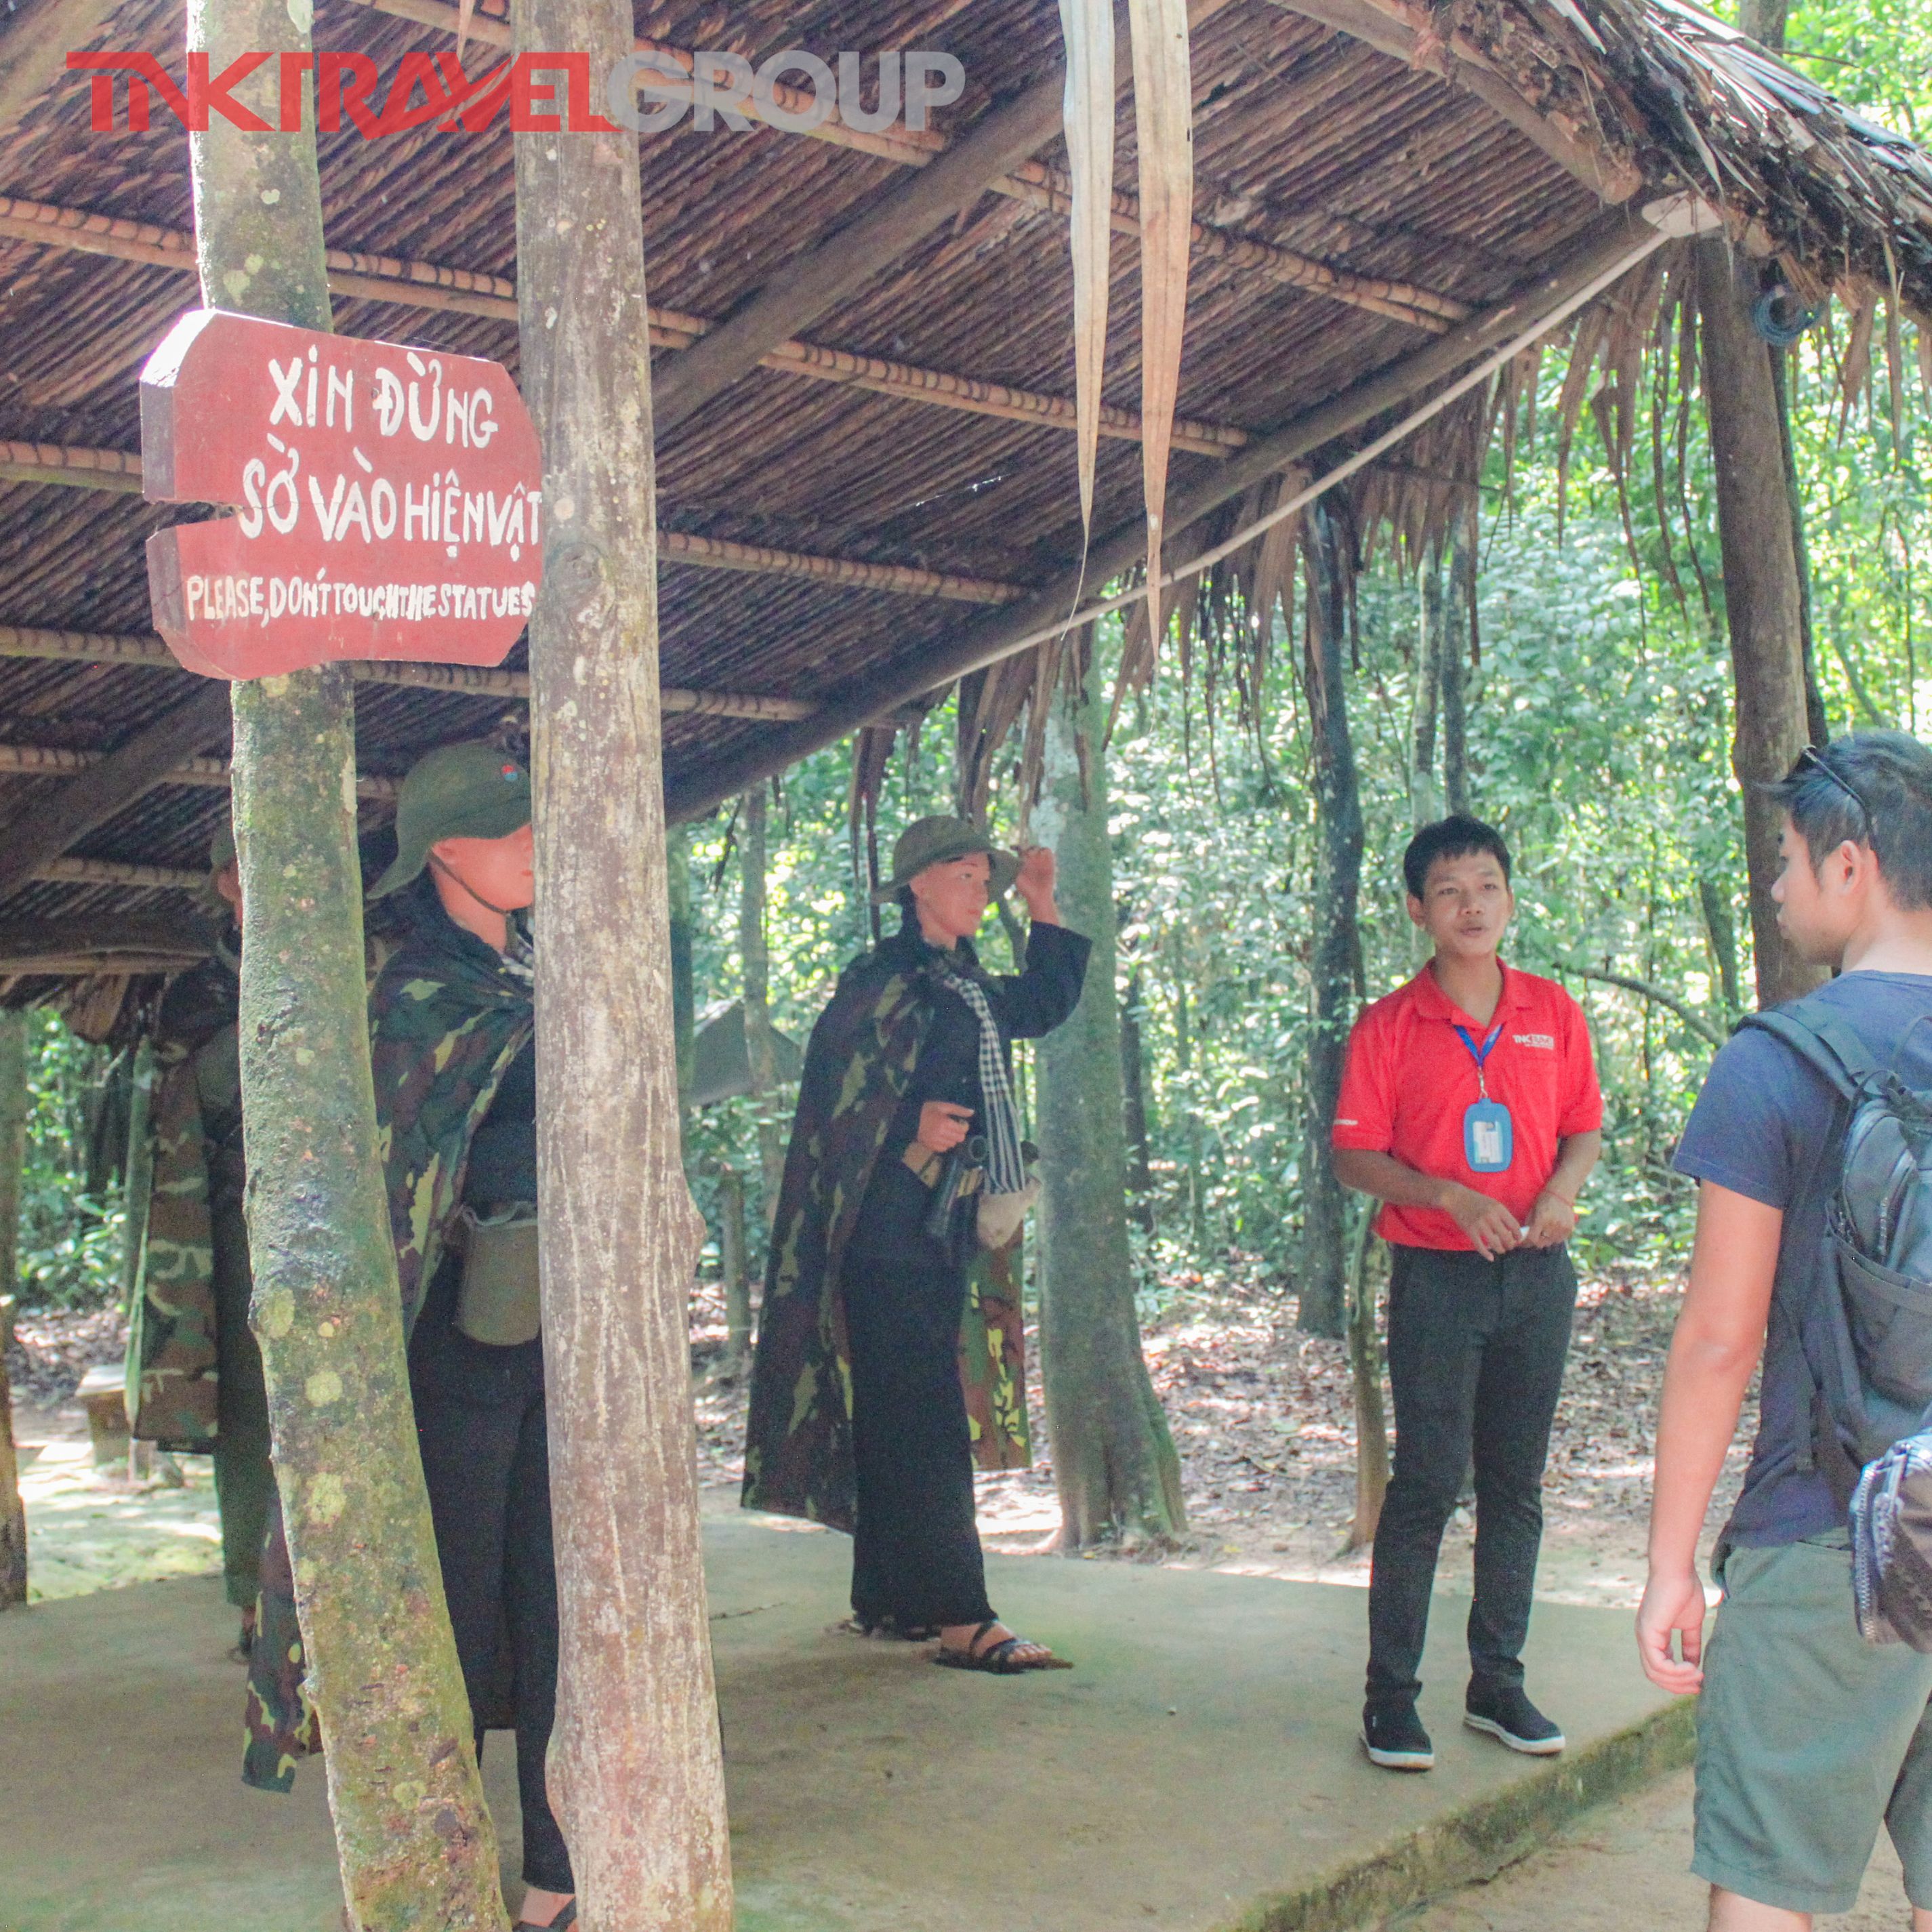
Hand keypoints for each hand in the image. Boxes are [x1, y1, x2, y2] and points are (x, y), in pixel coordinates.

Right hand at [917, 1100, 973, 1154]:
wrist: (910, 1119)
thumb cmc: (927, 1110)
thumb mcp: (943, 1106)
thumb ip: (958, 1110)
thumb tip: (972, 1112)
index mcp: (945, 1123)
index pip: (962, 1130)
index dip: (963, 1126)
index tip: (959, 1122)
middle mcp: (941, 1134)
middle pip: (959, 1138)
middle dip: (958, 1133)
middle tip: (953, 1127)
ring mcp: (935, 1141)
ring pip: (952, 1144)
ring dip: (951, 1139)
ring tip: (945, 1132)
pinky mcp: (930, 1147)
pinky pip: (944, 1149)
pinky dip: (944, 1144)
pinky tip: (940, 1137)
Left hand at [1014, 845, 1057, 919]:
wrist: (1039, 896)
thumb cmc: (1026, 890)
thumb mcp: (1017, 878)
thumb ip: (1015, 868)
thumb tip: (1014, 857)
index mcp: (1023, 862)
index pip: (1020, 850)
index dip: (1016, 846)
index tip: (1011, 847)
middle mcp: (1032, 860)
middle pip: (1029, 847)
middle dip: (1027, 848)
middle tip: (1026, 855)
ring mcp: (1041, 861)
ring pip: (1038, 848)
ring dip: (1035, 848)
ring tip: (1032, 854)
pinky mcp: (1050, 862)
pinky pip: (1048, 852)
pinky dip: (1045, 850)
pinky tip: (1040, 854)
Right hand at [1441, 1182, 1521, 1258]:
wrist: (1455, 1197)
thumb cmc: (1475, 1200)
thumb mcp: (1492, 1203)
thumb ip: (1501, 1215)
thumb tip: (1511, 1231)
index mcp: (1498, 1208)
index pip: (1514, 1225)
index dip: (1518, 1235)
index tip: (1518, 1240)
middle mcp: (1491, 1216)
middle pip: (1506, 1236)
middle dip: (1510, 1245)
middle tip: (1510, 1247)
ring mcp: (1480, 1224)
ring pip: (1495, 1243)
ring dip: (1500, 1250)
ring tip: (1501, 1250)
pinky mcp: (1470, 1231)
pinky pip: (1480, 1246)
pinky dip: (1486, 1254)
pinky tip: (1491, 1258)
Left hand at [1523, 1188, 1576, 1247]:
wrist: (1560, 1194)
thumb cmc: (1543, 1201)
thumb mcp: (1532, 1211)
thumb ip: (1529, 1225)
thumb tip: (1523, 1238)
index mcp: (1542, 1218)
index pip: (1532, 1238)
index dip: (1526, 1242)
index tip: (1522, 1243)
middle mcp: (1553, 1224)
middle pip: (1541, 1243)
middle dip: (1535, 1241)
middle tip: (1533, 1236)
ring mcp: (1562, 1227)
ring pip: (1550, 1242)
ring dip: (1545, 1240)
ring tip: (1544, 1231)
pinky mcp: (1569, 1229)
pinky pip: (1559, 1240)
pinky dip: (1554, 1238)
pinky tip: (1552, 1230)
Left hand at [1635, 1565, 1707, 1693]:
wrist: (1677, 1569)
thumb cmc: (1684, 1590)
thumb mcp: (1690, 1624)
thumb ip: (1690, 1644)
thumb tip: (1695, 1664)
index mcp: (1654, 1636)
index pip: (1659, 1668)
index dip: (1679, 1680)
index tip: (1700, 1682)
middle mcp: (1645, 1638)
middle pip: (1655, 1675)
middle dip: (1678, 1685)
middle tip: (1700, 1686)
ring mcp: (1643, 1635)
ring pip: (1655, 1673)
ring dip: (1679, 1680)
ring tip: (1699, 1676)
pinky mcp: (1647, 1632)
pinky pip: (1658, 1664)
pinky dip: (1676, 1671)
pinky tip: (1693, 1668)